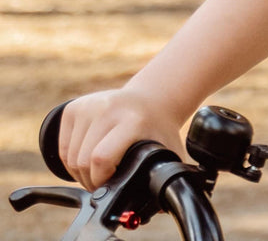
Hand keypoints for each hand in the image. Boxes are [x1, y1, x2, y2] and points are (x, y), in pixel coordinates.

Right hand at [58, 88, 185, 190]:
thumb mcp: (165, 149)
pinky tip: (87, 159)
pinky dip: (70, 161)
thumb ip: (160, 176)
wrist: (152, 99)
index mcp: (132, 119)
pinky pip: (62, 148)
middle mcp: (108, 107)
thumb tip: (156, 208)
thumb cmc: (158, 129)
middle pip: (82, 161)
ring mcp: (89, 105)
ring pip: (70, 157)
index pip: (101, 158)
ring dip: (80, 173)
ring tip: (98, 171)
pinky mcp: (74, 108)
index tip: (112, 183)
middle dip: (90, 180)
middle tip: (104, 181)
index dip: (101, 179)